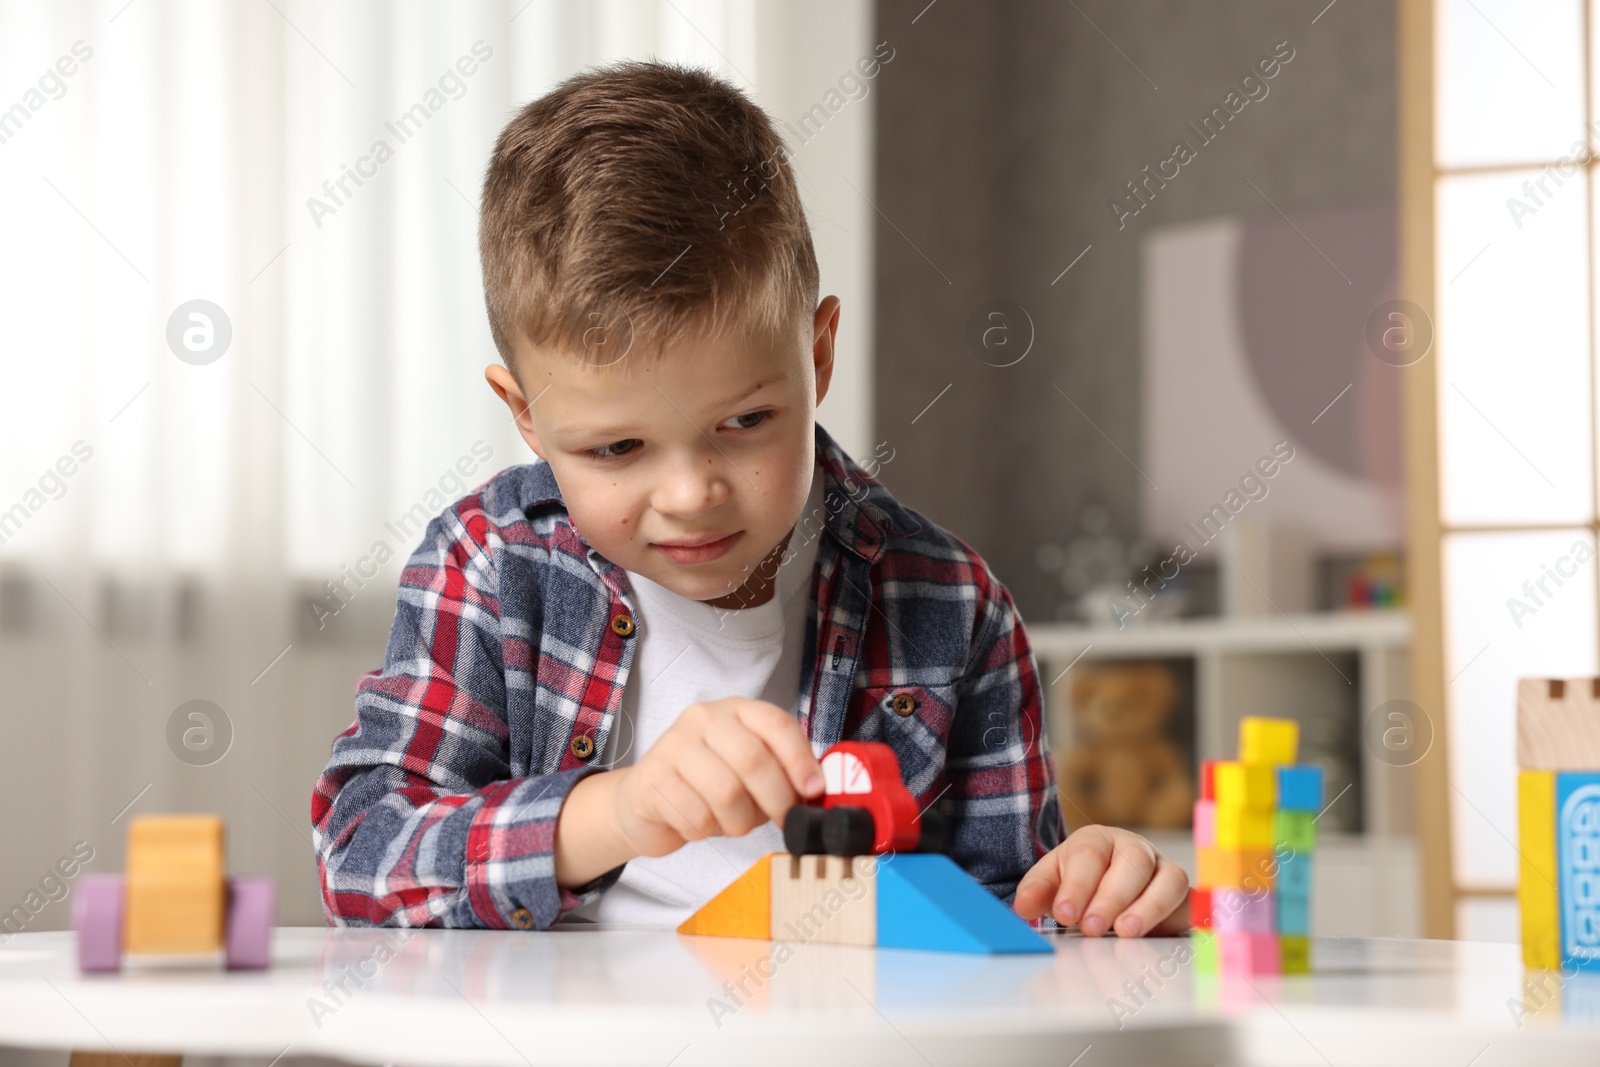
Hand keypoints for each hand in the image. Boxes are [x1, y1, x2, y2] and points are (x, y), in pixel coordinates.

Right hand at [608, 697, 823, 857]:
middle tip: (782, 820)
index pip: (776, 724)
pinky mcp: (652, 778)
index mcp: (736, 710)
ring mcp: (673, 745)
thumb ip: (780, 772)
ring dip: (739, 821)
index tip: (813, 791)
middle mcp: (703, 719)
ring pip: (725, 792)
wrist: (644, 801)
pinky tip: (701, 823)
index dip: (800, 760)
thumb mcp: (747, 770)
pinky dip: (707, 830)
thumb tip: (816, 791)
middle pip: (752, 759)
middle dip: (776, 799)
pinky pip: (695, 815)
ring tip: (733, 822)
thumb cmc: (706, 786)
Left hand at [1012, 824, 1189, 936]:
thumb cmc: (1078, 886)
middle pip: (1132, 863)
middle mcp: (1134, 850)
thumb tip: (1023, 907)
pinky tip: (1165, 934)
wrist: (1106, 891)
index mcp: (1097, 841)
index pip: (1089, 854)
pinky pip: (1191, 901)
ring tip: (1126, 932)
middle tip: (1092, 928)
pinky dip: (1183, 915)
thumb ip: (1036, 892)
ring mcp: (1163, 870)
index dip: (1077, 884)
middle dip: (1111, 897)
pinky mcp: (1183, 896)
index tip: (1065, 914)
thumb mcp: (1051, 884)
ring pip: (1168, 879)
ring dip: (1148, 907)